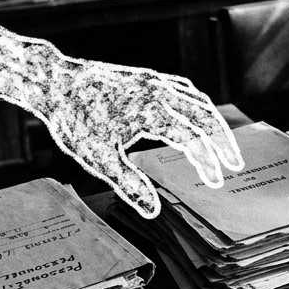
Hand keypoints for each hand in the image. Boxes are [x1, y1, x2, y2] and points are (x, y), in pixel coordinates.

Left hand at [44, 59, 243, 217]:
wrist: (54, 81)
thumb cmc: (74, 120)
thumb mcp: (98, 158)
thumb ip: (129, 184)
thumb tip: (153, 211)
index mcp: (151, 111)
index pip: (193, 138)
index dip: (208, 162)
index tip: (216, 181)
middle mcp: (158, 91)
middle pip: (205, 114)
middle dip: (222, 141)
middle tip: (234, 164)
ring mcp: (153, 81)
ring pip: (197, 99)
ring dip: (213, 122)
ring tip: (221, 145)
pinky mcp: (146, 77)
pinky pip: (182, 89)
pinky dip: (197, 105)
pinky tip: (196, 117)